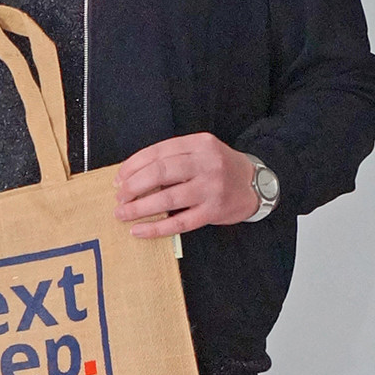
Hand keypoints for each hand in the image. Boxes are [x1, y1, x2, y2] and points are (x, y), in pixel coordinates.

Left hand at [114, 133, 259, 237]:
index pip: (157, 152)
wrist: (256, 184)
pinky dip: (156, 228)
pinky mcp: (214, 211)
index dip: (132, 166)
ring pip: (168, 198)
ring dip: (139, 208)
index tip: (118, 179)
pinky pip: (180, 223)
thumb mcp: (199, 151)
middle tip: (119, 198)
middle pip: (160, 173)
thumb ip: (171, 158)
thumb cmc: (218, 167)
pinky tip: (139, 230)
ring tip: (123, 214)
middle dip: (133, 186)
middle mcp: (206, 163)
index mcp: (199, 144)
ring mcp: (212, 188)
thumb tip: (129, 175)